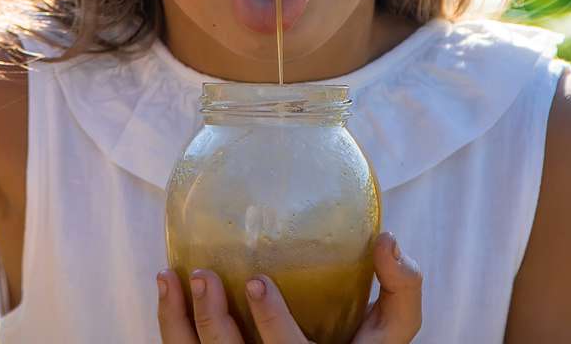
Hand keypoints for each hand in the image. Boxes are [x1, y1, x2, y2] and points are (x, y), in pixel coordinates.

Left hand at [157, 232, 422, 343]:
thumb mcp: (393, 330)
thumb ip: (401, 287)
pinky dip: (172, 324)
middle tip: (203, 274)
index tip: (256, 282)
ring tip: (174, 277)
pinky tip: (169, 287)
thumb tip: (386, 240)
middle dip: (213, 322)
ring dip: (179, 322)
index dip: (271, 324)